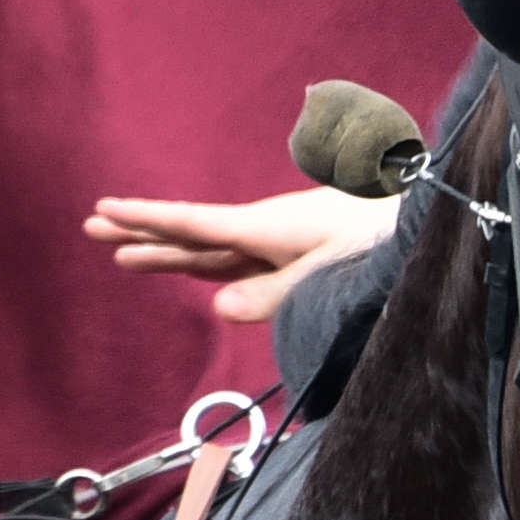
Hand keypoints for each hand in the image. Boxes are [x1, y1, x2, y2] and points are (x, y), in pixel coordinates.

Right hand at [84, 185, 397, 323]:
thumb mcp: (332, 272)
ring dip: (169, 250)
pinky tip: (194, 268)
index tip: (104, 211)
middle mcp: (266, 230)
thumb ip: (277, 293)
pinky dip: (208, 262)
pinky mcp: (297, 252)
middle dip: (143, 233)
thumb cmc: (384, 241)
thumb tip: (219, 308)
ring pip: (212, 248)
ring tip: (125, 254)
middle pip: (193, 235)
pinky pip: (239, 258)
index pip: (195, 225)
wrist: (427, 220)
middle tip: (92, 228)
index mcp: (268, 228)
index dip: (148, 221)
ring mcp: (280, 240)